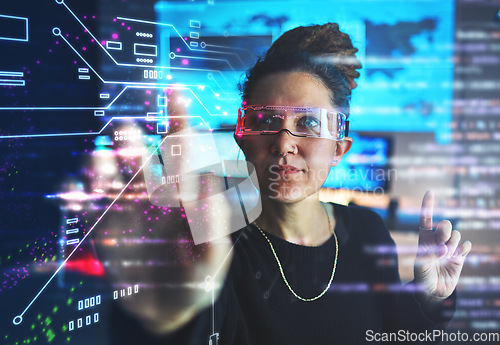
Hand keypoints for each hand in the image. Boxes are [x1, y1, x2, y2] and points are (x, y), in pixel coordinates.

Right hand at [90, 89, 232, 333]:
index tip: (175, 93)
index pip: (182, 151)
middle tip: (125, 132)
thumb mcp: (214, 255)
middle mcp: (153, 197)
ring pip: (110, 179)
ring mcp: (127, 213)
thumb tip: (212, 179)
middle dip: (132, 142)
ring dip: (101, 166)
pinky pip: (89, 209)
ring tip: (98, 161)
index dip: (180, 121)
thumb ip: (213, 222)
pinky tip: (76, 193)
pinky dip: (78, 197)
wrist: (173, 309)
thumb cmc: (199, 279)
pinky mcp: (107, 233)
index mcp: (183, 196)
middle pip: (140, 159)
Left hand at [413, 191, 471, 305]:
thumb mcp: (420, 266)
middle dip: (445, 231)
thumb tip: (443, 248)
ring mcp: (449, 246)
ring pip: (457, 235)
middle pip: (446, 225)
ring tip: (446, 256)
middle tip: (442, 243)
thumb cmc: (422, 277)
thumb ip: (429, 255)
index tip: (430, 192)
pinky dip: (463, 249)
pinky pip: (466, 245)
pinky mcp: (460, 255)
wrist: (433, 292)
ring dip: (453, 245)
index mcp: (424, 238)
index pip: (426, 218)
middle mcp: (437, 239)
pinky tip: (457, 256)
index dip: (428, 205)